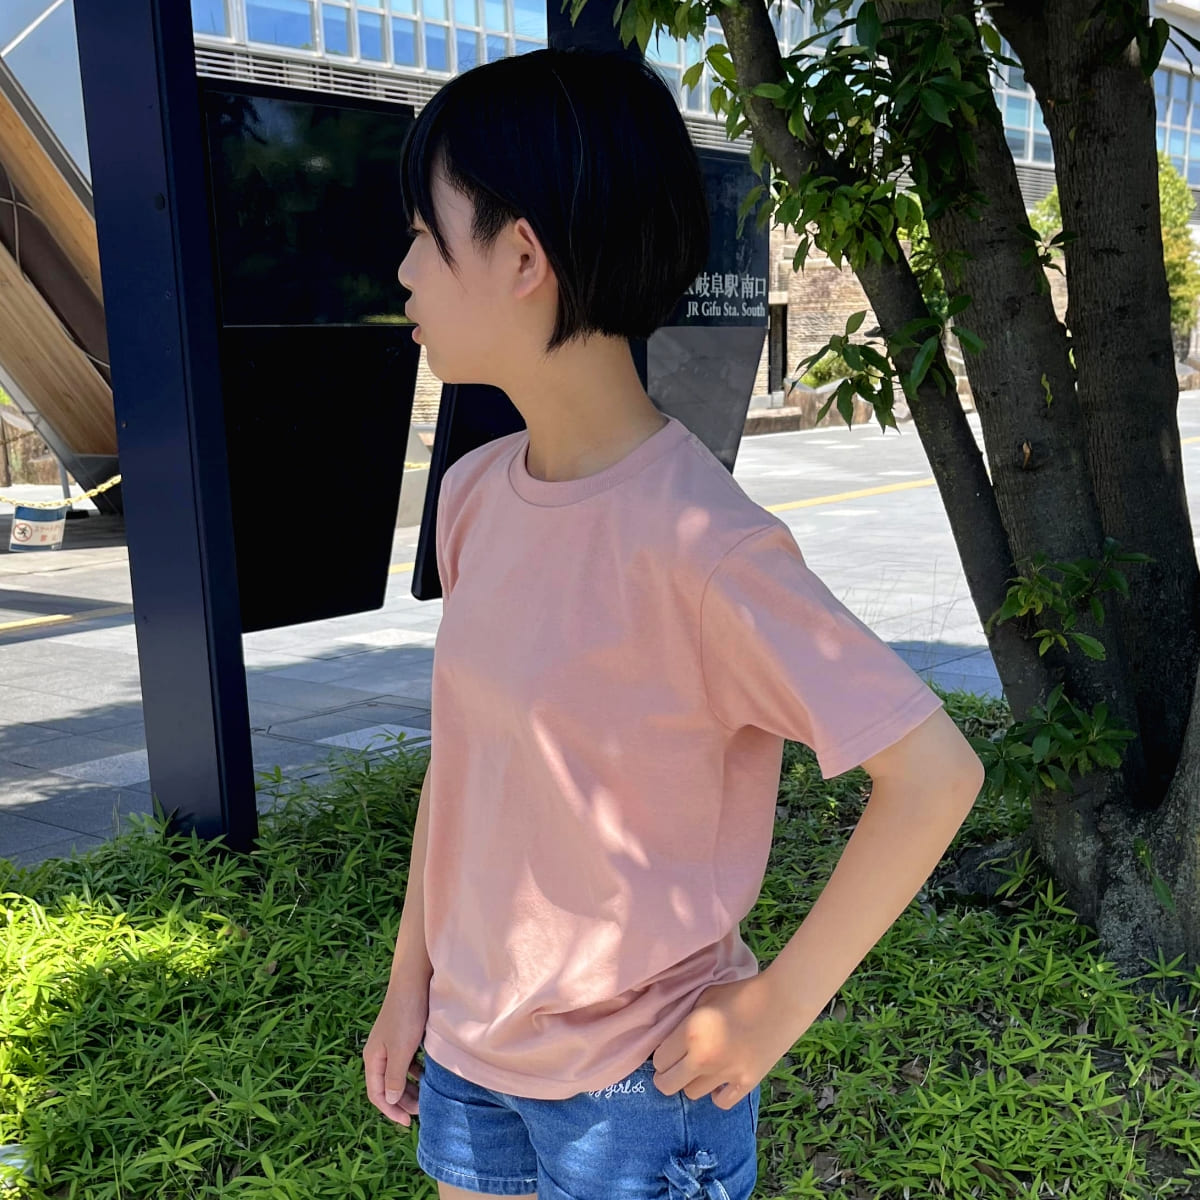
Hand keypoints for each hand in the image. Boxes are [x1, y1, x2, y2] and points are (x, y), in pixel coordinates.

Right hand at [363, 979, 429, 1126]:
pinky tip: (428, 1074)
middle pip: (388, 1086)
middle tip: (422, 1111)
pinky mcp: (402, 1035)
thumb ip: (395, 1077)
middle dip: (403, 1101)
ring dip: (410, 1087)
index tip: (409, 1122)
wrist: (413, 980)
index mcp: (373, 1058)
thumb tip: (391, 1100)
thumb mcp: (401, 1050)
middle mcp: (378, 1052)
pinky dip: (416, 1071)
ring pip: (398, 1074)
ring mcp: (390, 1043)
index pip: (377, 1094)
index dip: (391, 1111)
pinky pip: (407, 1061)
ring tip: (427, 1096)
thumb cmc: (406, 1015)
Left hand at [650, 972, 801, 1109]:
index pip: (659, 1060)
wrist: (781, 1002)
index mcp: (690, 1033)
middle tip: (676, 1064)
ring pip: (692, 1094)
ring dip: (693, 1081)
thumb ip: (685, 1019)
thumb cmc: (740, 992)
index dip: (662, 1054)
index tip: (669, 1048)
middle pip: (667, 1085)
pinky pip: (720, 1102)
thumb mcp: (704, 997)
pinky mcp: (746, 1084)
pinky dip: (717, 1093)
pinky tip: (721, 1078)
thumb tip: (670, 1036)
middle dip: (666, 1076)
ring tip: (702, 1066)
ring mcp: (725, 1075)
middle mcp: (703, 1059)